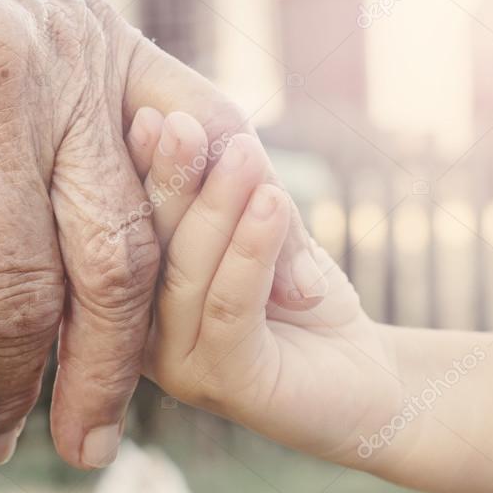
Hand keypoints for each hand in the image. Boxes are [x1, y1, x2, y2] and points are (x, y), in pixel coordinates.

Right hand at [128, 110, 402, 466]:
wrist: (368, 375)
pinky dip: (251, 250)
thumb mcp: (259, 223)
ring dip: (216, 207)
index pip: (124, 223)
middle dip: (167, 179)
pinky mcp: (220, 384)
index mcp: (131, 291)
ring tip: (244, 153)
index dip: (137, 167)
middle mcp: (136, 330)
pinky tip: (273, 200)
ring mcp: (172, 363)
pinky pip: (229, 307)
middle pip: (142, 246)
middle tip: (183, 122)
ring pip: (183, 275)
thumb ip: (225, 188)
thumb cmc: (300, 293)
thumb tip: (185, 120)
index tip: (149, 109)